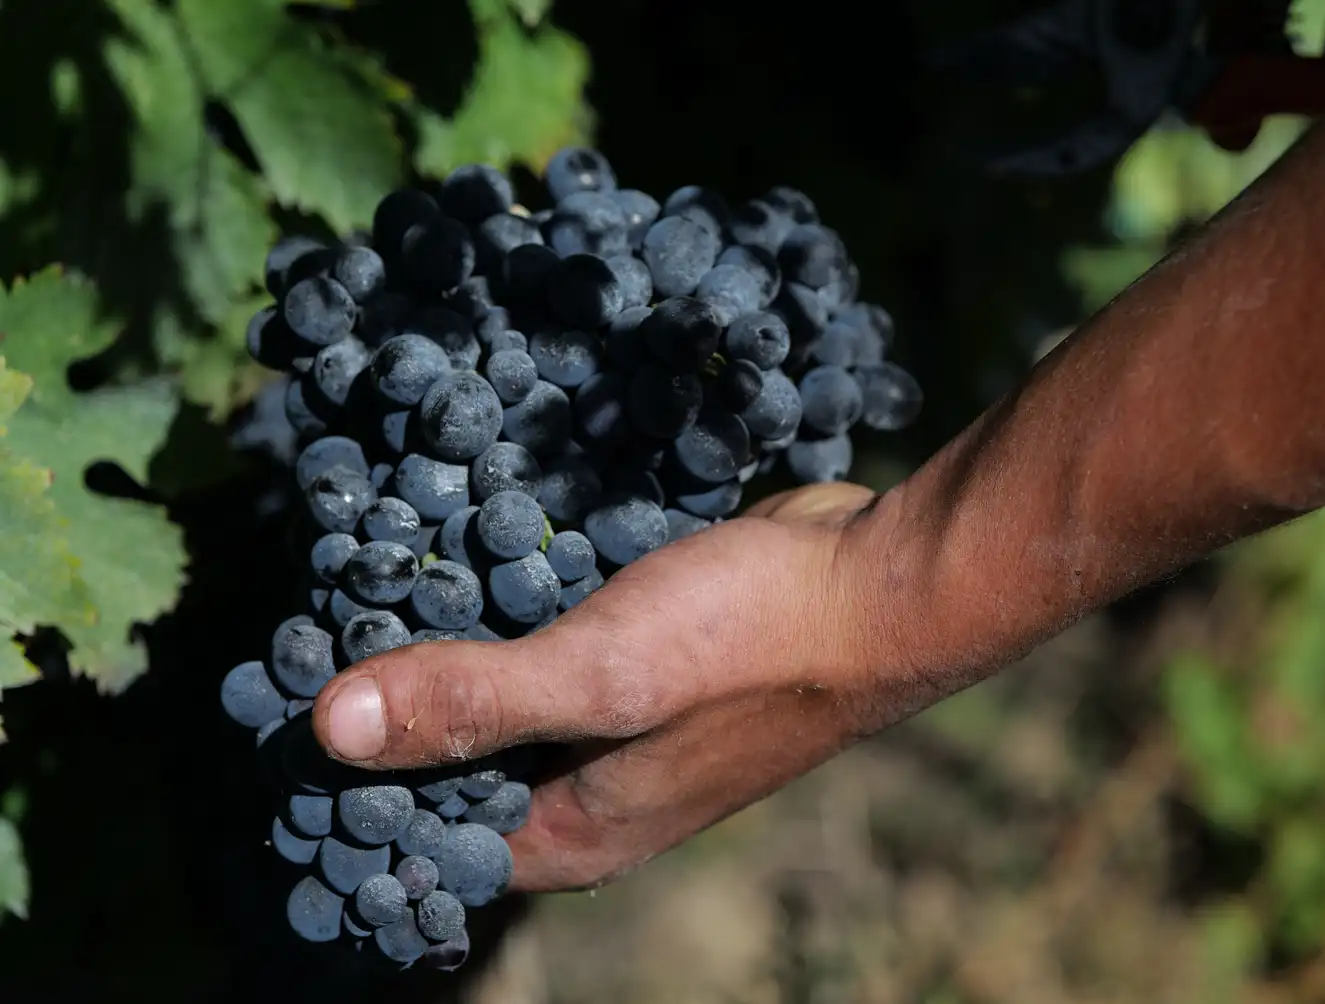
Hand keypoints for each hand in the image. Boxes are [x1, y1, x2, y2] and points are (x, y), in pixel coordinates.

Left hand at [311, 481, 886, 891]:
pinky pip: (543, 643)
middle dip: (384, 704)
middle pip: (451, 763)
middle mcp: (585, 791)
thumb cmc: (752, 644)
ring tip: (361, 575)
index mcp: (570, 831)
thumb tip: (323, 730)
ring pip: (498, 695)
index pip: (415, 835)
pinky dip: (499, 605)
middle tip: (306, 623)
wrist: (878, 584)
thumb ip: (473, 703)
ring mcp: (615, 723)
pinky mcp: (638, 658)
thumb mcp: (602, 677)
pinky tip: (460, 543)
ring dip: (442, 645)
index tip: (266, 709)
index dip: (339, 787)